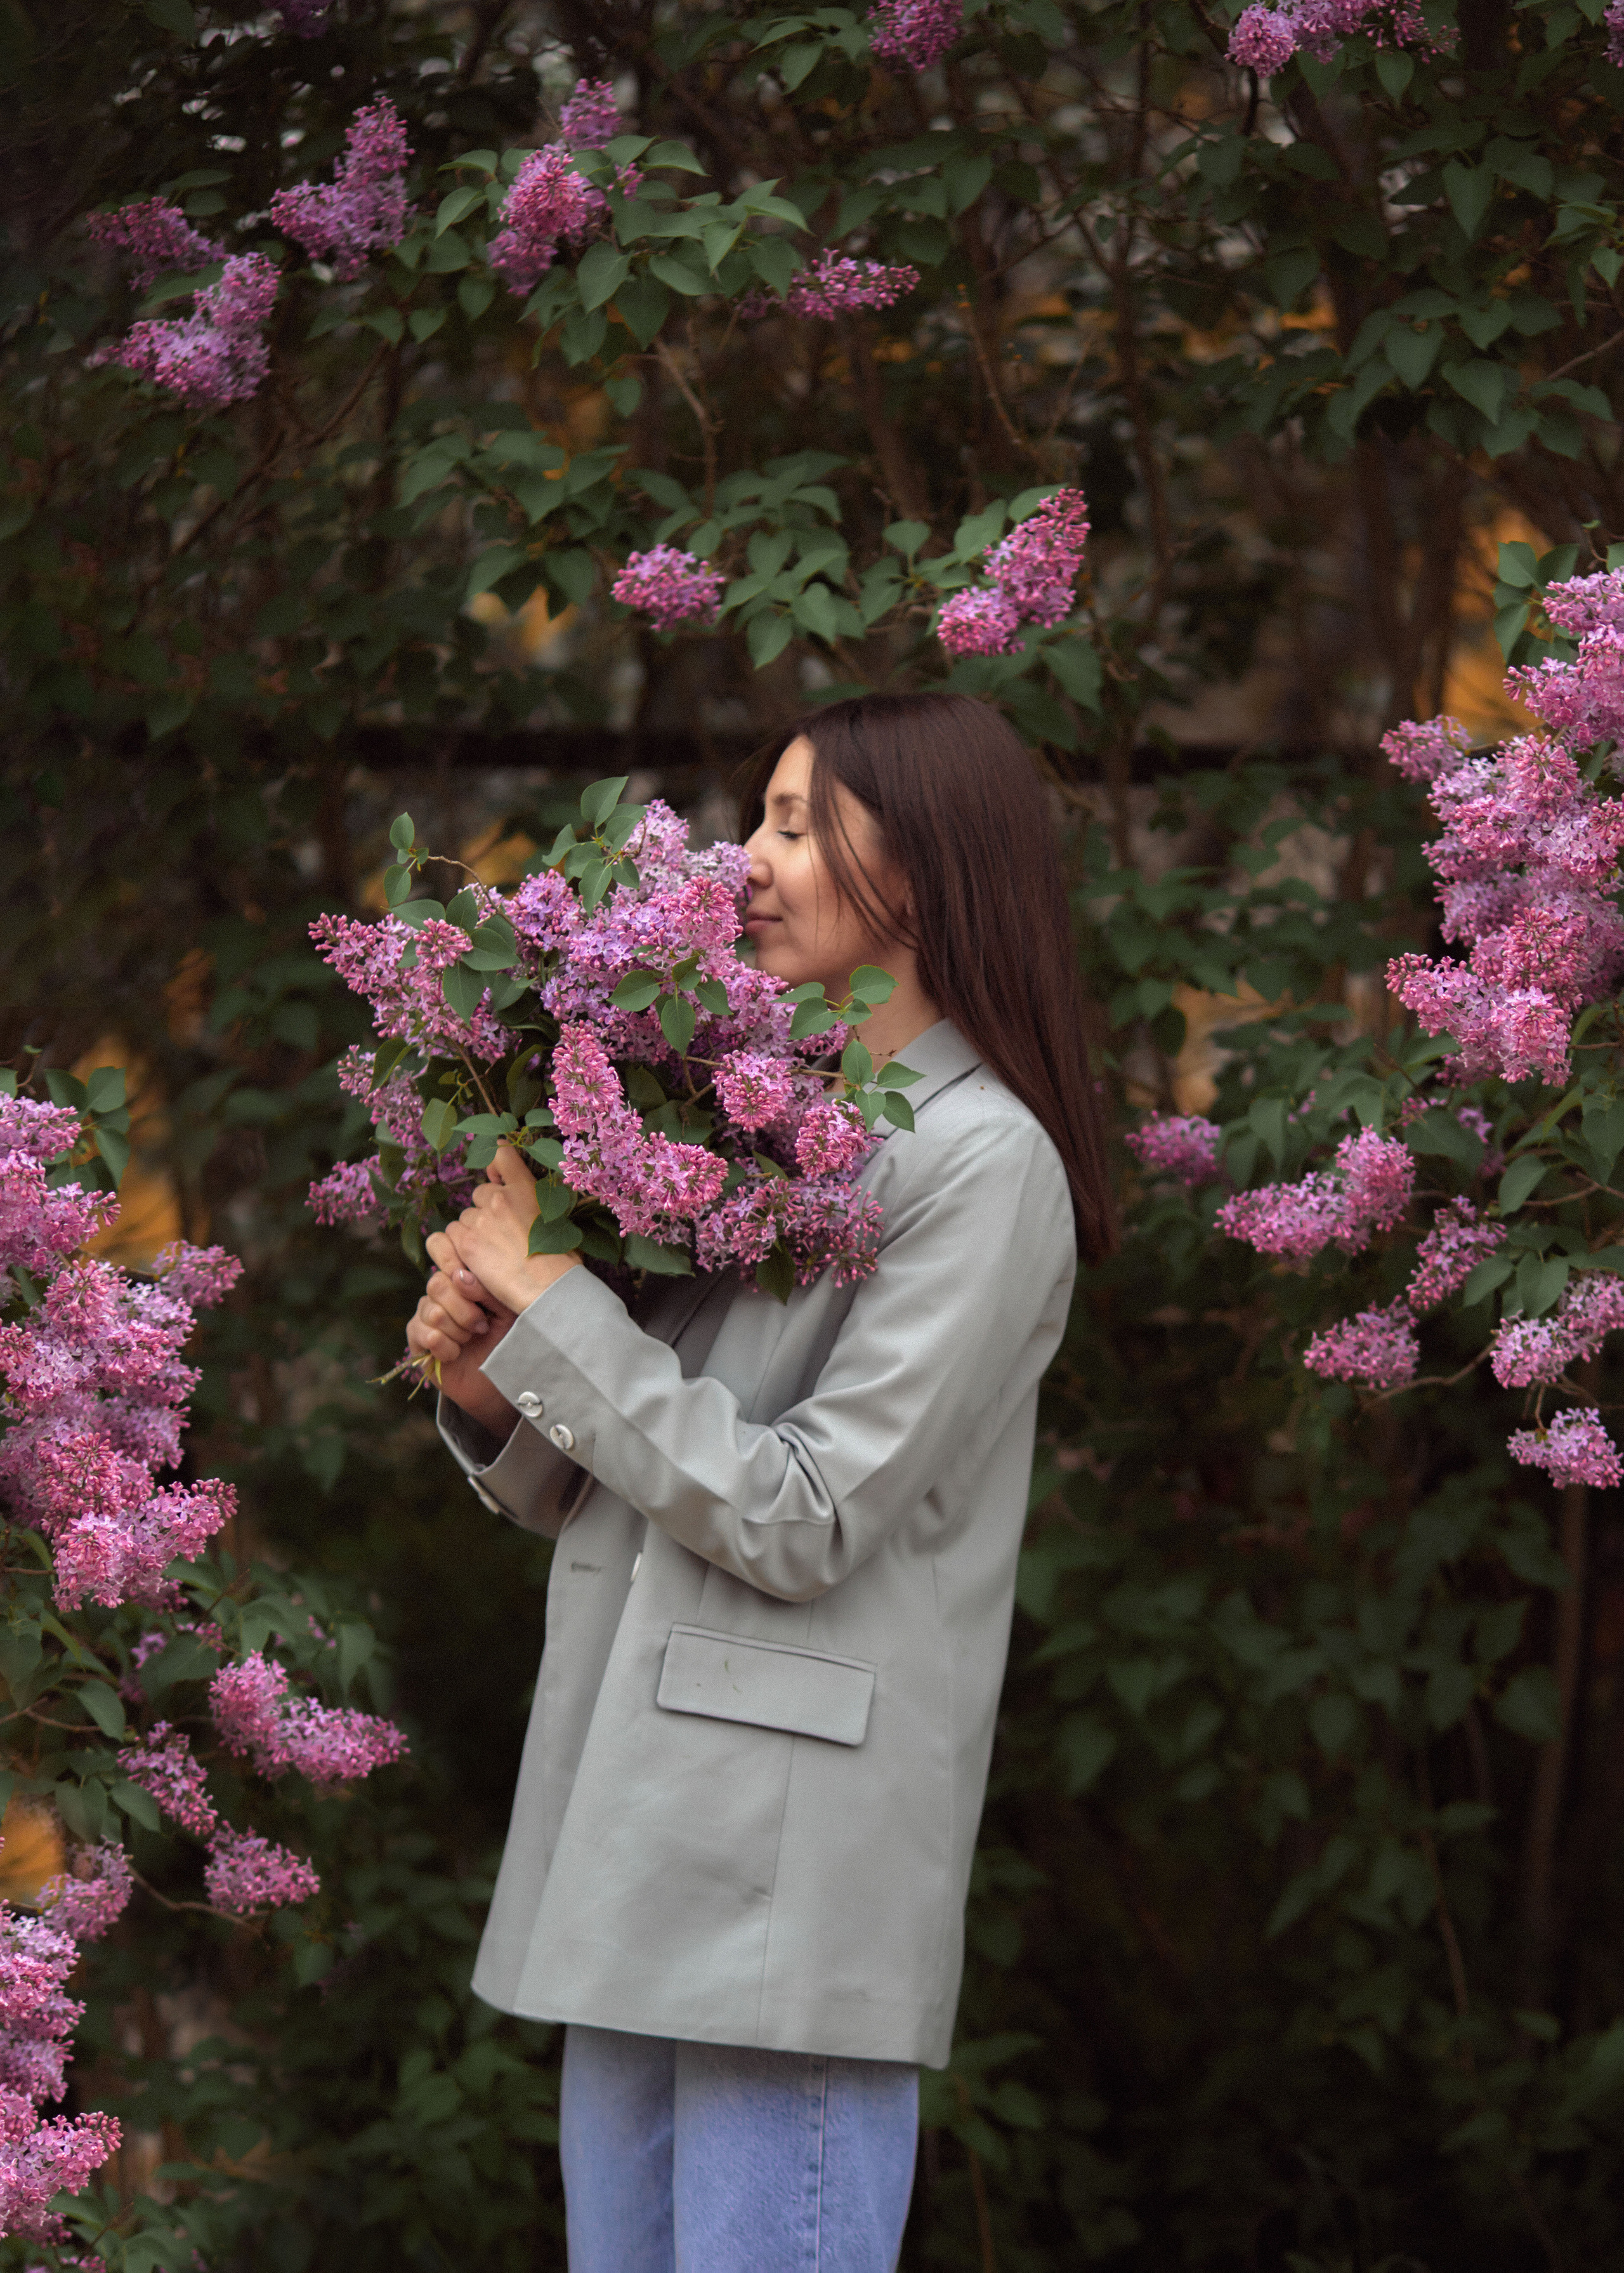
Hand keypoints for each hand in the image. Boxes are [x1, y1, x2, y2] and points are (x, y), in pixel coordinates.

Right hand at [407, 1264, 518, 1435]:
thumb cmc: (504, 1339)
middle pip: (437, 1285)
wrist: (496, 1378)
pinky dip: (447, 1347)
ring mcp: (424, 1314)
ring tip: (469, 1340)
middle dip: (465, 1311)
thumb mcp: (505, 1309)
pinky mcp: (416, 1340)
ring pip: (433, 1312)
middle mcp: (439, 1293)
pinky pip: (427, 1334)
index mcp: (461, 1280)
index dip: (464, 1281)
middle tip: (481, 1327)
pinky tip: (455, 1354)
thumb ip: (486, 1288)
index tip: (484, 1304)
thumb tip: (460, 1275)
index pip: (449, 1263)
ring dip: (458, 1332)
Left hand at [433, 1144, 583, 1317]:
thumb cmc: (560, 1261)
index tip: (495, 1174)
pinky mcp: (466, 1242)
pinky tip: (478, 1261)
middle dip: (486, 1209)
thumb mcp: (560, 1221)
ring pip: (465, 1216)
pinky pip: (452, 1235)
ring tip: (491, 1252)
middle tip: (499, 1233)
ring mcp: (480, 1219)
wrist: (546, 1287)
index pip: (502, 1155)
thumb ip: (540, 1205)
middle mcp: (500, 1198)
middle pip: (480, 1193)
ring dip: (473, 1230)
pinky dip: (461, 1246)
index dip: (494, 1160)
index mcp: (526, 1189)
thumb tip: (532, 1205)